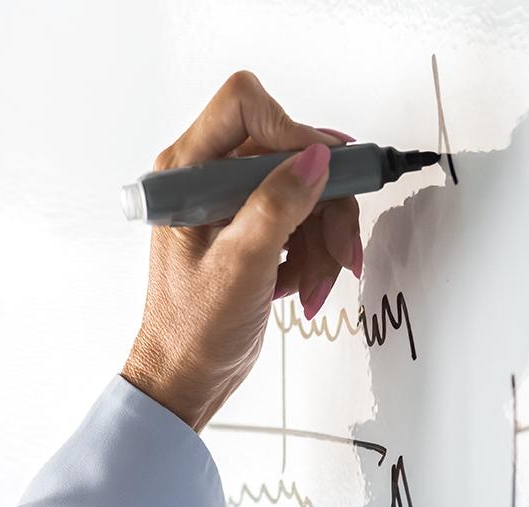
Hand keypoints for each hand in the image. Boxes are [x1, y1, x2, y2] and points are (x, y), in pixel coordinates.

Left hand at [121, 71, 362, 431]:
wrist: (186, 378)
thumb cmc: (191, 331)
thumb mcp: (240, 266)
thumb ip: (277, 206)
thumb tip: (315, 158)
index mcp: (186, 174)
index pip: (245, 107)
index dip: (292, 131)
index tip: (323, 173)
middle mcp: (207, 180)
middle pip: (289, 154)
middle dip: (324, 206)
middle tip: (343, 251)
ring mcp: (232, 206)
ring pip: (305, 191)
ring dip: (324, 242)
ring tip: (316, 286)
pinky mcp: (253, 231)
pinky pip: (302, 221)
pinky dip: (313, 256)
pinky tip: (302, 289)